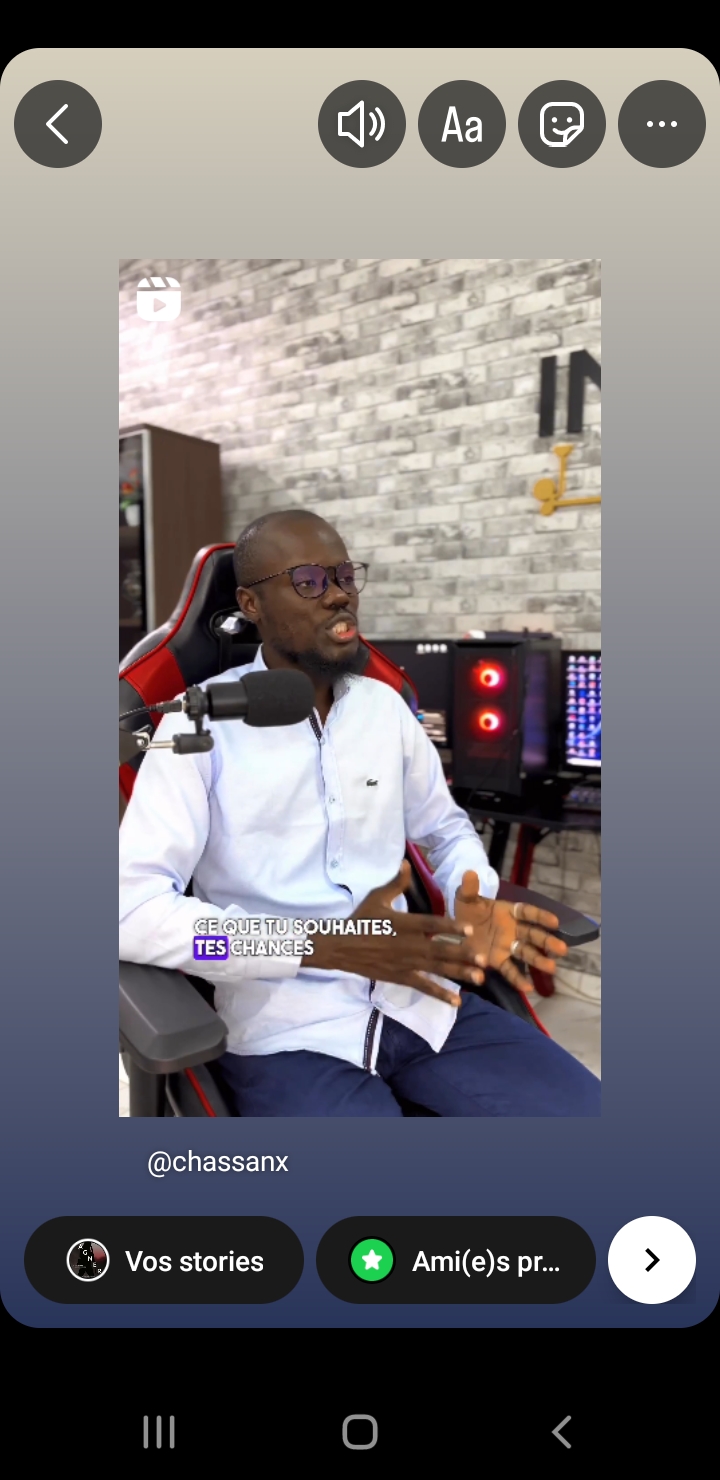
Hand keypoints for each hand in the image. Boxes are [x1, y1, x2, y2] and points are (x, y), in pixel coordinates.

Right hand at [301, 861, 484, 1006]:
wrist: (341, 946)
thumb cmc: (361, 920)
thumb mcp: (377, 898)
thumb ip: (396, 883)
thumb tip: (407, 863)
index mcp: (404, 923)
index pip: (431, 925)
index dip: (451, 927)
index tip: (470, 930)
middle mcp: (407, 944)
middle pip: (439, 950)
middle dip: (463, 955)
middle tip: (485, 960)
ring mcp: (405, 963)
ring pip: (436, 969)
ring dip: (458, 974)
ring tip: (479, 979)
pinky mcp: (400, 976)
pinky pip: (423, 986)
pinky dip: (440, 994)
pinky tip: (456, 1001)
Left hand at [453, 871, 567, 993]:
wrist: (455, 929)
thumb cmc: (467, 910)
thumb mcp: (465, 899)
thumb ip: (468, 889)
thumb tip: (469, 873)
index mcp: (508, 912)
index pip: (527, 912)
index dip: (541, 916)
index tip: (554, 921)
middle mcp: (512, 930)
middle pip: (532, 935)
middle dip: (546, 942)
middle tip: (562, 949)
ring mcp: (506, 947)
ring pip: (525, 953)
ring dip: (538, 960)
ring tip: (552, 968)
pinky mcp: (497, 961)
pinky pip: (509, 971)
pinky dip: (518, 979)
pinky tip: (528, 988)